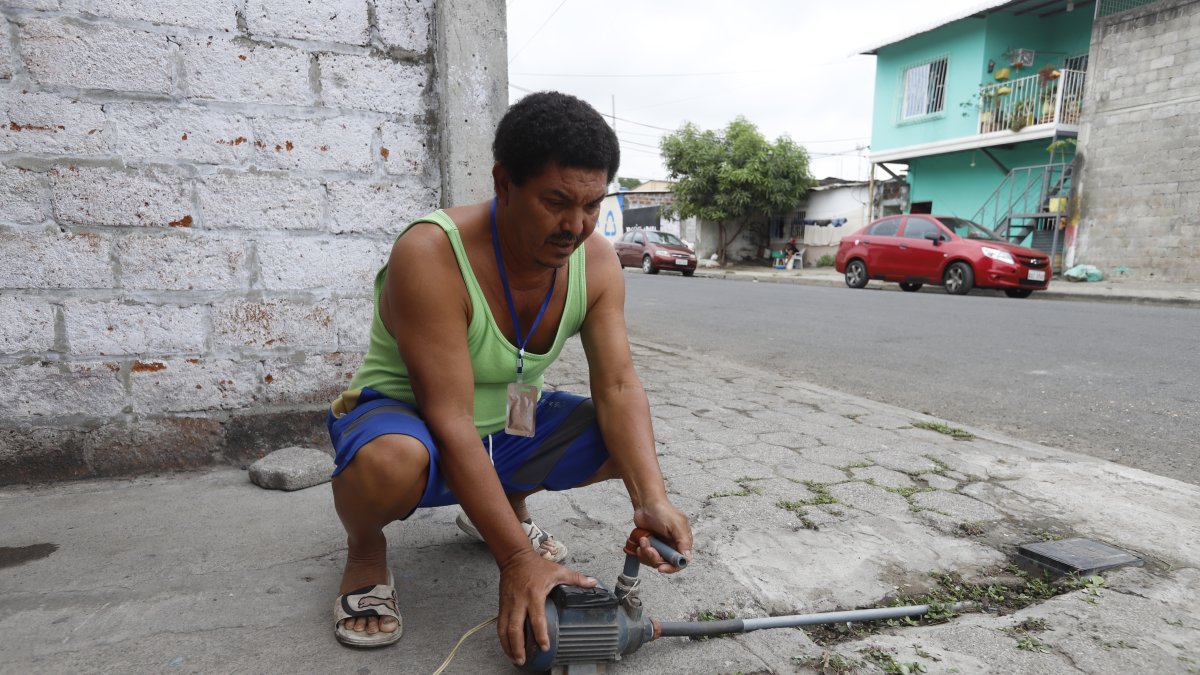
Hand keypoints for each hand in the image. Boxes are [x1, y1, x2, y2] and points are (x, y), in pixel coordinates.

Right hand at [496, 550, 596, 666]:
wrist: (515, 557)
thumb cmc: (536, 565)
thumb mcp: (558, 571)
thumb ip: (576, 578)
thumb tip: (593, 583)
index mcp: (534, 594)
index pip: (536, 618)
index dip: (540, 634)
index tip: (545, 646)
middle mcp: (519, 602)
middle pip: (515, 628)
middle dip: (518, 646)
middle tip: (523, 659)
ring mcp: (508, 604)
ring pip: (504, 629)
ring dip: (508, 646)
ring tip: (515, 658)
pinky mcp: (502, 605)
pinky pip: (500, 625)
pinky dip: (502, 638)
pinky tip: (507, 647)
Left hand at [632, 499, 692, 572]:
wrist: (646, 504)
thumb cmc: (662, 510)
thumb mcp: (676, 524)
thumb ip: (683, 541)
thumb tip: (687, 558)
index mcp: (682, 542)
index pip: (681, 562)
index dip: (671, 568)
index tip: (661, 568)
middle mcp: (672, 546)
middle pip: (665, 563)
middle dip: (654, 558)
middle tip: (649, 548)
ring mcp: (660, 547)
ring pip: (653, 561)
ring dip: (646, 553)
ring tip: (643, 540)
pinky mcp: (650, 546)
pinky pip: (645, 557)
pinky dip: (641, 551)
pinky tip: (641, 541)